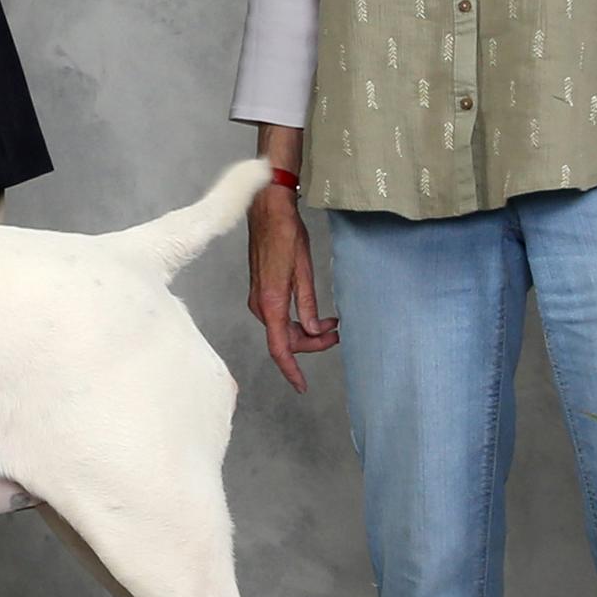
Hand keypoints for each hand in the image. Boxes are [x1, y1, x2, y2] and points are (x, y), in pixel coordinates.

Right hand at [245, 184, 336, 393]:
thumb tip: (311, 330)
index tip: (302, 386)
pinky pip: (279, 317)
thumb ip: (307, 304)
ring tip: (332, 324)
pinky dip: (297, 321)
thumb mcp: (303, 269)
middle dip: (311, 344)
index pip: (279, 348)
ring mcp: (259, 298)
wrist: (267, 209)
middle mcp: (261, 304)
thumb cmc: (285, 233)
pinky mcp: (262, 291)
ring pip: (282, 330)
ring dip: (306, 332)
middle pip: (284, 340)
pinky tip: (315, 315)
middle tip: (337, 335)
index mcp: (271, 302)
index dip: (292, 370)